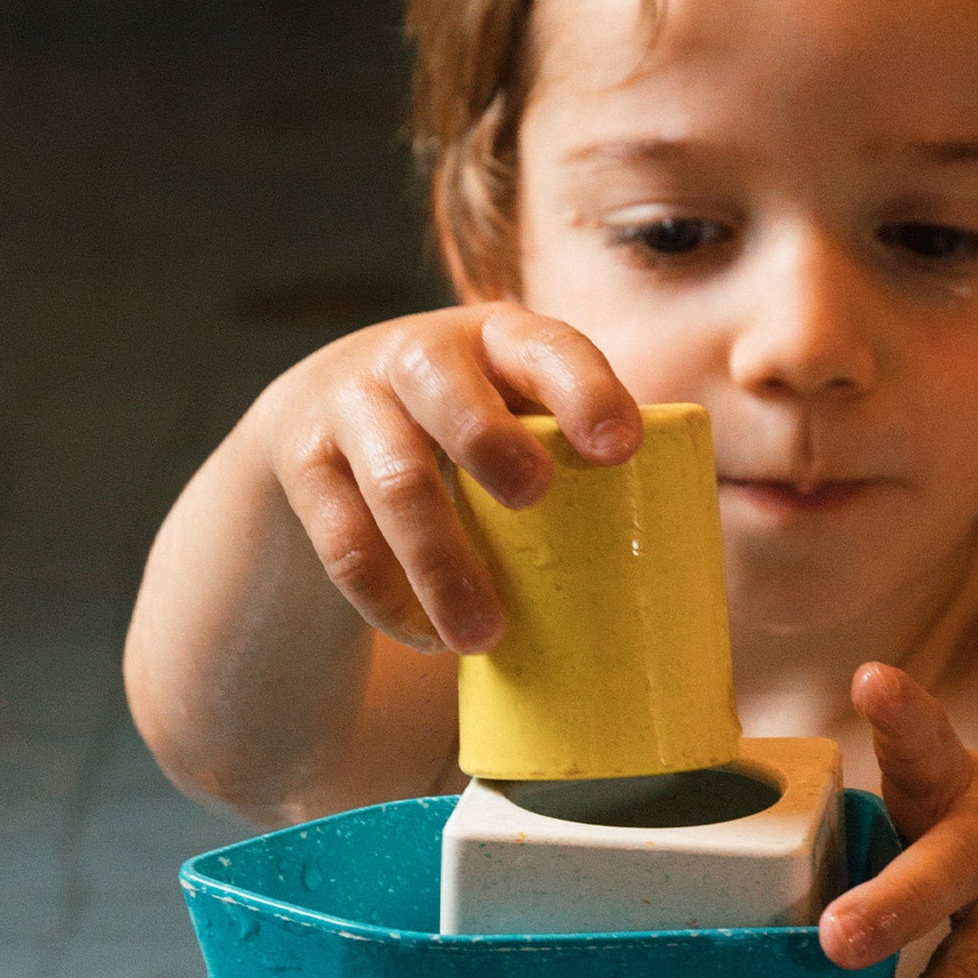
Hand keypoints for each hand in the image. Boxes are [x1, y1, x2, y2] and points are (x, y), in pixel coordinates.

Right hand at [247, 302, 641, 653]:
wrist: (320, 416)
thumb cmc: (466, 428)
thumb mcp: (515, 412)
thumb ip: (574, 457)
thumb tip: (672, 570)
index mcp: (498, 339)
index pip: (547, 346)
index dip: (585, 389)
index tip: (621, 448)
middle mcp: (419, 356)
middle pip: (446, 390)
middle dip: (491, 443)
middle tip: (535, 498)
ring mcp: (352, 404)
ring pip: (395, 478)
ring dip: (441, 562)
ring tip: (484, 636)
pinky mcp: (304, 464)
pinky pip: (343, 537)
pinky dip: (388, 596)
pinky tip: (428, 638)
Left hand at [818, 662, 977, 977]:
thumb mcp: (960, 795)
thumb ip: (884, 824)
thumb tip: (765, 874)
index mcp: (960, 790)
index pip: (928, 743)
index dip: (901, 713)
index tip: (874, 683)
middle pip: (944, 873)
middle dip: (891, 908)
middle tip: (834, 937)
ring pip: (973, 970)